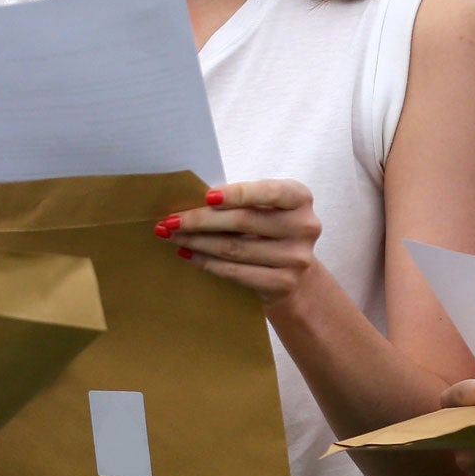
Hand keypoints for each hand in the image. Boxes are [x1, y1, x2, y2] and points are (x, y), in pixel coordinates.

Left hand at [157, 180, 320, 304]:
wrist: (294, 277)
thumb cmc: (269, 232)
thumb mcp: (264, 209)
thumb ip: (239, 202)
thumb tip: (189, 201)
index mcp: (300, 197)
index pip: (269, 191)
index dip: (237, 194)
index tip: (206, 196)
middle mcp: (304, 226)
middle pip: (244, 221)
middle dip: (201, 220)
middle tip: (170, 220)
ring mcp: (296, 258)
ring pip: (235, 248)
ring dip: (197, 242)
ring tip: (173, 237)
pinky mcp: (283, 283)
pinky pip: (236, 272)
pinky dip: (207, 263)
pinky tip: (188, 255)